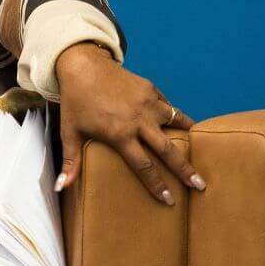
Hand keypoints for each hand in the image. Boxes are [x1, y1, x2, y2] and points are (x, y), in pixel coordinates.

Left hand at [54, 42, 203, 203]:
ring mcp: (148, 103)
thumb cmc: (75, 101)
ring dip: (189, 137)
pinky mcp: (151, 89)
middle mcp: (138, 120)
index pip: (143, 166)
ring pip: (176, 123)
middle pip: (168, 150)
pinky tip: (182, 125)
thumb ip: (71, 160)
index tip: (169, 199)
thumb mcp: (70, 132)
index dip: (157, 184)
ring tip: (201, 151)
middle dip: (185, 170)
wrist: (82, 66)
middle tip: (201, 185)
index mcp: (119, 134)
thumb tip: (63, 186)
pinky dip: (176, 116)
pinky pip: (168, 106)